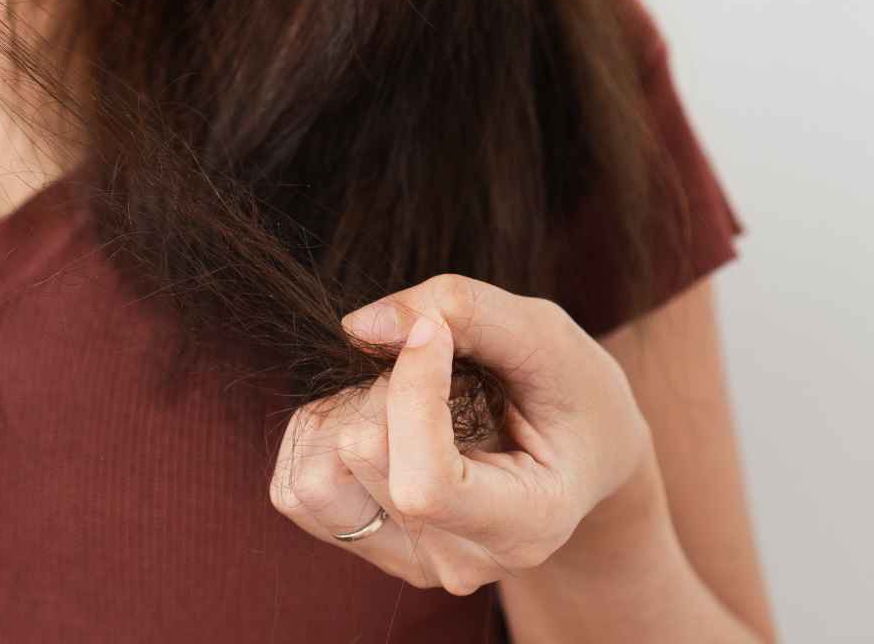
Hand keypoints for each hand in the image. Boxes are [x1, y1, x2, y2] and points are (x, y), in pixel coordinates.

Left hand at [269, 273, 654, 595]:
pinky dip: (321, 434)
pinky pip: (293, 488)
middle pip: (360, 455)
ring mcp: (408, 560)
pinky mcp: (365, 545)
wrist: (579, 454)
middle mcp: (459, 561)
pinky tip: (378, 419)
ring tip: (407, 399)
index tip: (435, 331)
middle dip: (386, 385)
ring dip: (345, 411)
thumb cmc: (571, 392)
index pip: (423, 481)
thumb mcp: (548, 337)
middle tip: (441, 370)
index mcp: (524, 525)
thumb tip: (358, 326)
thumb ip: (468, 311)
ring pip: (313, 478)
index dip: (410, 390)